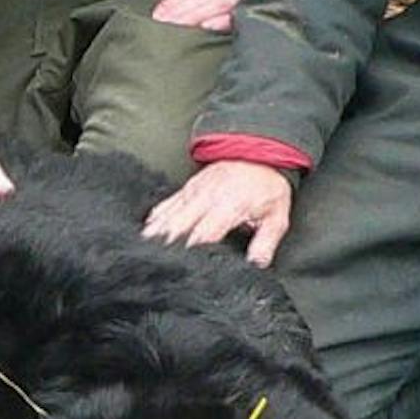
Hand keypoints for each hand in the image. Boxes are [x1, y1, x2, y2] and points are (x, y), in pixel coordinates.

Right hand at [142, 160, 292, 266]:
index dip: (191, 251)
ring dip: (156, 233)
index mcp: (228, 206)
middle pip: (179, 226)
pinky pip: (167, 204)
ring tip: (143, 250)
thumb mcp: (276, 217)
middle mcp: (206, 198)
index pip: (204, 234)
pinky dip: (156, 218)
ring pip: (168, 215)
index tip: (182, 267)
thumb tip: (256, 265)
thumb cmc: (267, 185)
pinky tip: (147, 230)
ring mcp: (194, 192)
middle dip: (166, 245)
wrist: (260, 150)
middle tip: (154, 264)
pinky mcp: (188, 187)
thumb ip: (265, 243)